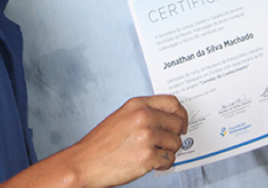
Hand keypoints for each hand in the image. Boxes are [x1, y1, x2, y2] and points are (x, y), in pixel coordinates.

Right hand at [41, 95, 187, 186]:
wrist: (85, 163)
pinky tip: (150, 163)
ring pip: (175, 143)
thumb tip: (168, 118)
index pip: (172, 103)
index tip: (181, 123)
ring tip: (151, 153)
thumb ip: (144, 112)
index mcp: (137, 105)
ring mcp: (146, 137)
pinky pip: (169, 160)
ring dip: (167, 151)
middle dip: (174, 136)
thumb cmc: (102, 143)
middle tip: (164, 143)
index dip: (181, 114)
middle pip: (177, 124)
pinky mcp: (147, 157)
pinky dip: (163, 164)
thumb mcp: (122, 116)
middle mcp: (143, 117)